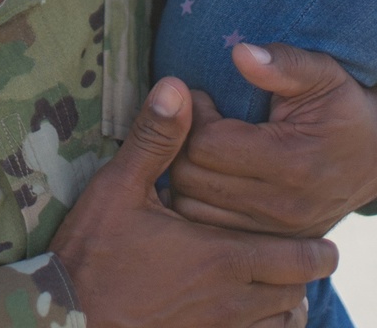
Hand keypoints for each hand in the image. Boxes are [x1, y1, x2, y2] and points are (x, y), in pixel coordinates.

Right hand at [52, 77, 336, 327]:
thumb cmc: (93, 250)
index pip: (294, 260)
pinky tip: (248, 314)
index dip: (315, 251)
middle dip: (303, 274)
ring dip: (285, 304)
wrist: (66, 314)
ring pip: (277, 325)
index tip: (324, 241)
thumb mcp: (118, 186)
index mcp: (219, 256)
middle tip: (305, 255)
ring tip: (280, 284)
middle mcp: (227, 301)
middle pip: (293, 294)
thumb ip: (156, 139)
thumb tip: (178, 86)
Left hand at [172, 40, 376, 237]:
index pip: (207, 146)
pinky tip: (207, 175)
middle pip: (192, 180)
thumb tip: (239, 53)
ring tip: (199, 147)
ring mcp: (276, 233)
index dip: (193, 115)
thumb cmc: (343, 108)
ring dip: (184, 175)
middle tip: (196, 121)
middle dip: (181, 144)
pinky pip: (210, 232)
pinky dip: (197, 203)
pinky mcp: (272, 245)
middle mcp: (282, 206)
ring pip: (193, 211)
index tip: (203, 97)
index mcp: (291, 162)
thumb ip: (283, 64)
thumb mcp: (322, 74)